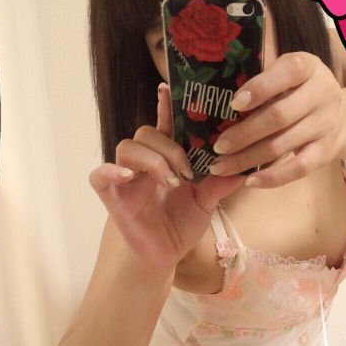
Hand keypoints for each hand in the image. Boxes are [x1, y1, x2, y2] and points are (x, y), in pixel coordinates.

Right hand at [88, 84, 244, 268]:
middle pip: (147, 133)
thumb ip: (220, 183)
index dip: (166, 106)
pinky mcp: (112, 196)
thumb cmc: (181, 226)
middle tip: (188, 172)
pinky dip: (110, 171)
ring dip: (152, 159)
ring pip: (127, 147)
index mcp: (165, 158)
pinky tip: (128, 177)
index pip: (164, 125)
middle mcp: (144, 163)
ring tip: (170, 181)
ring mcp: (126, 178)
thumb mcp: (206, 202)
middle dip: (169, 148)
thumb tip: (245, 166)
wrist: (164, 257)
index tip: (169, 88)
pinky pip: (99, 175)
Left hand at [209, 52, 345, 186]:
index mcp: (308, 67)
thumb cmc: (298, 92)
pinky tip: (249, 181)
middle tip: (218, 146)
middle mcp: (322, 94)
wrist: (341, 116)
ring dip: (247, 159)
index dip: (260, 88)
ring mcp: (325, 124)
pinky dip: (272, 177)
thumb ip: (263, 83)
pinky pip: (298, 168)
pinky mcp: (326, 151)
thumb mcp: (286, 75)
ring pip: (282, 145)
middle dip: (243, 134)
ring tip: (221, 166)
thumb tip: (218, 103)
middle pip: (279, 116)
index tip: (233, 104)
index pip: (288, 72)